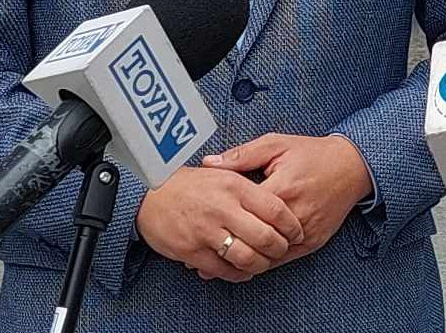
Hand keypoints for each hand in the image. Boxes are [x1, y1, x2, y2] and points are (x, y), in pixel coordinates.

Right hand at [135, 166, 305, 281]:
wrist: (150, 194)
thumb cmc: (190, 184)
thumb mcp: (223, 172)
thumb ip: (250, 184)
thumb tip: (279, 197)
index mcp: (234, 186)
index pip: (275, 209)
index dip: (291, 225)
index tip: (296, 232)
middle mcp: (223, 208)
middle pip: (265, 237)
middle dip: (280, 249)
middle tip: (282, 250)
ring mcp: (207, 231)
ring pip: (247, 257)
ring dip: (261, 264)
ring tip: (264, 261)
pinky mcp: (192, 250)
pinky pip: (223, 270)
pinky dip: (238, 273)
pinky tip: (243, 269)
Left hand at [205, 134, 373, 265]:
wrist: (352, 166)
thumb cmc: (311, 153)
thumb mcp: (276, 144)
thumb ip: (241, 155)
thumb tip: (209, 163)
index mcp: (282, 188)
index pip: (245, 212)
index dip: (221, 222)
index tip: (199, 227)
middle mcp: (295, 213)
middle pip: (255, 239)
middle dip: (228, 248)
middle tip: (200, 256)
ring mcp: (306, 231)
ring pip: (269, 255)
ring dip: (244, 261)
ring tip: (218, 264)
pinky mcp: (314, 242)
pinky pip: (284, 259)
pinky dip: (264, 262)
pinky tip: (246, 263)